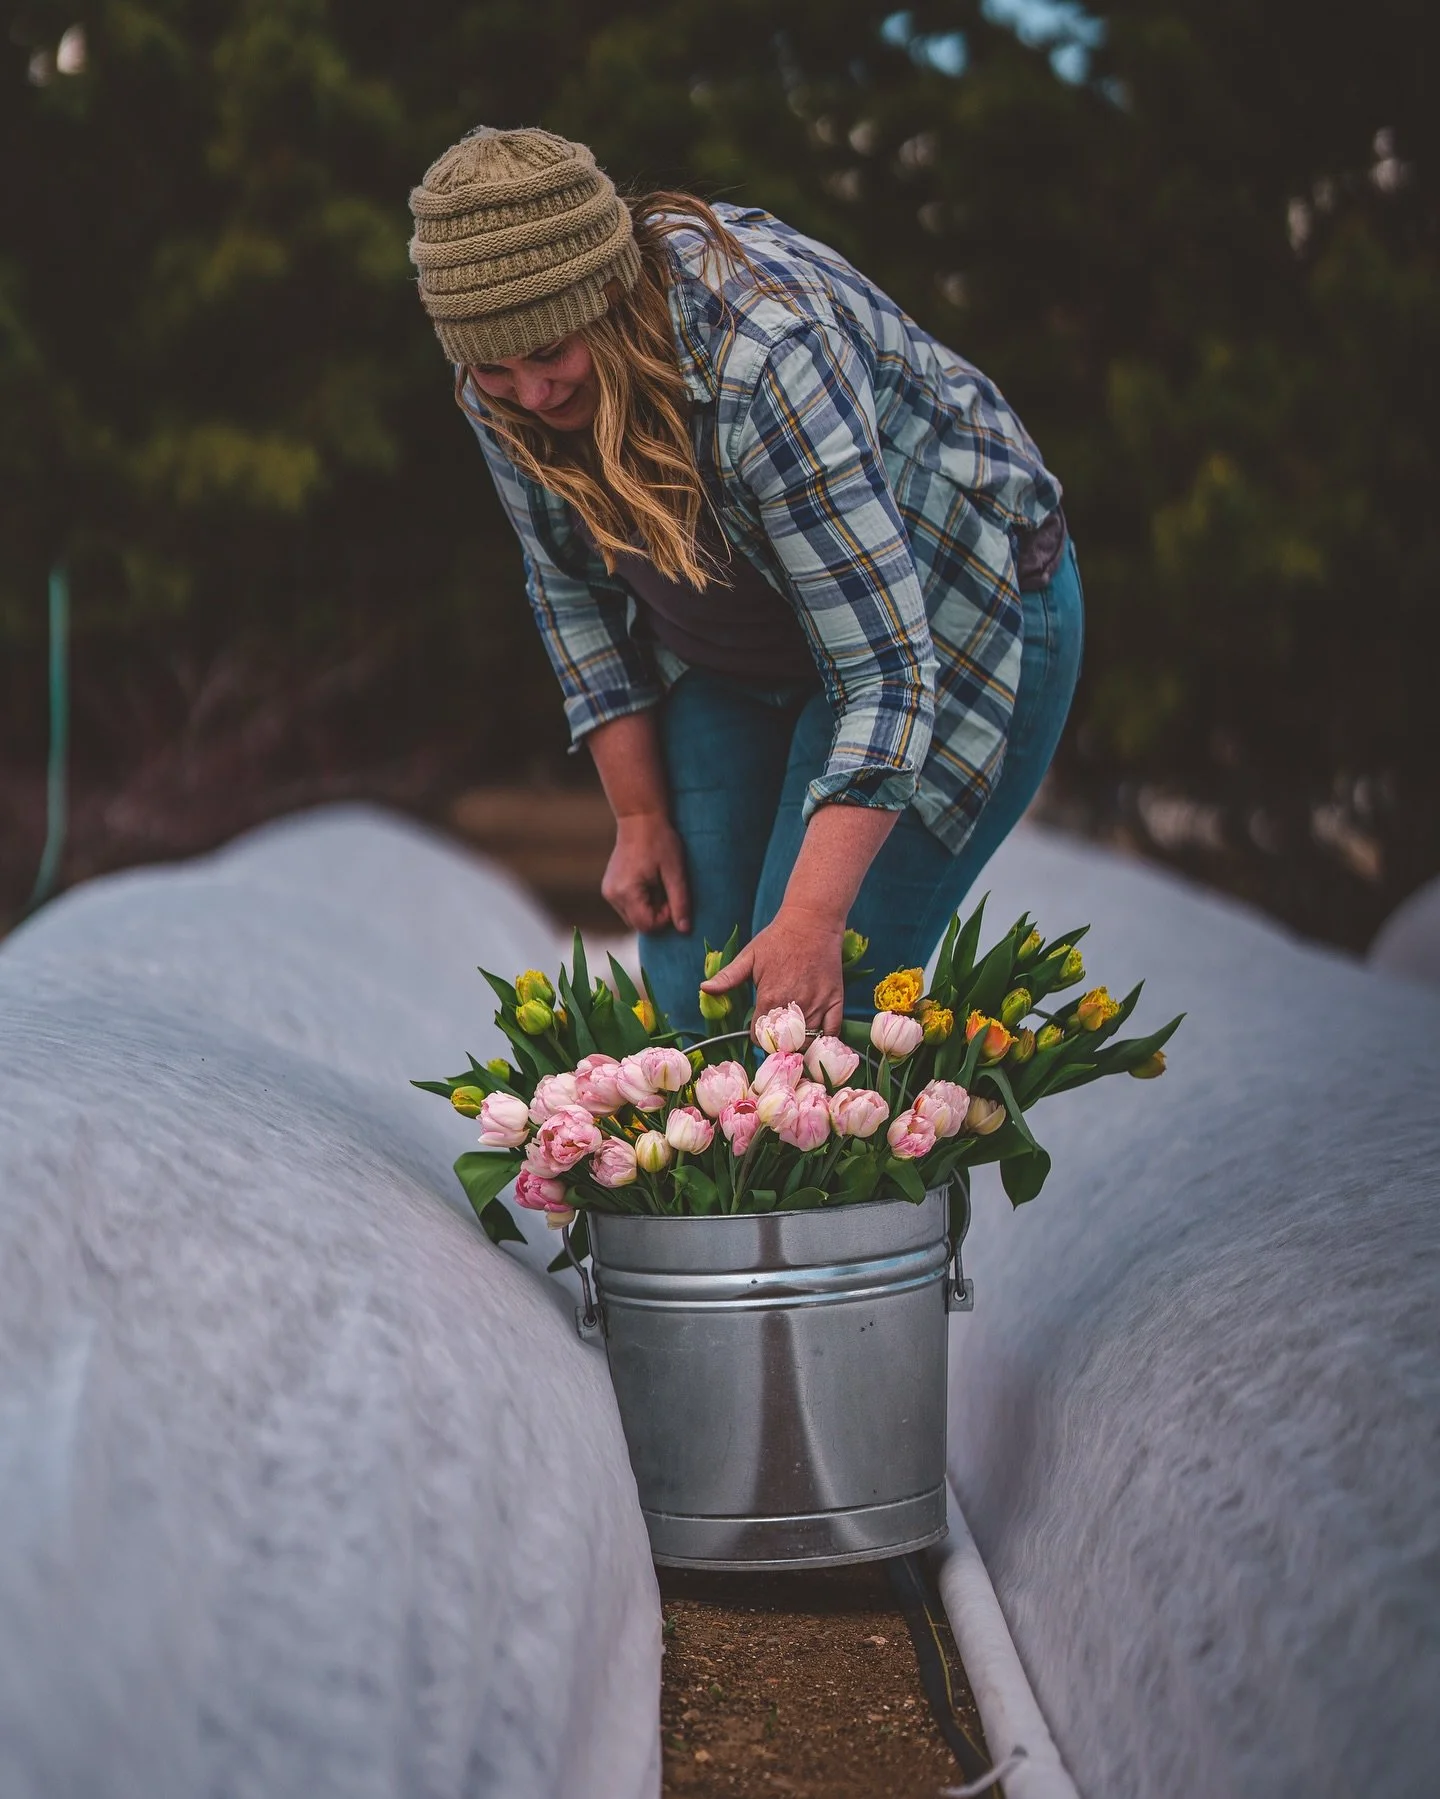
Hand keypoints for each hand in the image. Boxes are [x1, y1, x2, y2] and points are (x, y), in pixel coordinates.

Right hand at [601, 811, 691, 934]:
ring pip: (633, 916)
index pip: (647, 926)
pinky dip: (641, 900)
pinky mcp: (610, 887)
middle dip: (657, 912)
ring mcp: (608, 891)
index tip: (672, 895)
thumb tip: (685, 930)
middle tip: (665, 887)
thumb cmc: (660, 841)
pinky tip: (648, 880)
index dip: (665, 918)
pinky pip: (628, 906)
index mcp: (626, 892)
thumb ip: (680, 902)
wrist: (639, 818)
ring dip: (649, 907)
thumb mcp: (675, 872)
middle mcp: (612, 895)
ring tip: (656, 882)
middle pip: (639, 924)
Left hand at [702, 904, 844, 1036]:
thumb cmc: (778, 938)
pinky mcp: (835, 1000)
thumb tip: (704, 989)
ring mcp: (818, 1004)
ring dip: (798, 1042)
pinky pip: (832, 1031)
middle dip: (777, 1043)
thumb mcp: (748, 956)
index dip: (756, 1035)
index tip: (758, 1029)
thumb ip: (727, 978)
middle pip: (784, 1044)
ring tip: (792, 1035)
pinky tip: (815, 1034)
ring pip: (807, 1041)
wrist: (812, 921)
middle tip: (776, 1035)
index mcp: (770, 998)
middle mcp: (794, 1005)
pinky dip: (824, 1038)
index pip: (759, 1036)